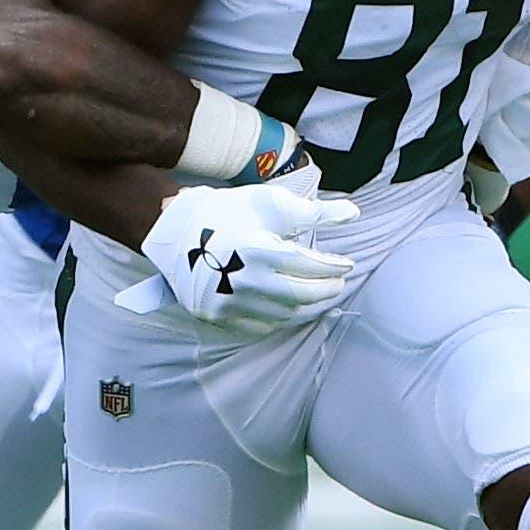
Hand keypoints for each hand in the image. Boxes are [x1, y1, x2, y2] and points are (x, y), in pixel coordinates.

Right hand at [117, 163, 358, 334]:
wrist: (175, 228)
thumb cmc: (228, 211)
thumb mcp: (272, 204)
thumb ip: (315, 212)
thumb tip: (353, 213)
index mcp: (258, 250)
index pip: (308, 266)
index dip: (333, 267)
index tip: (347, 264)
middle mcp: (244, 282)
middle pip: (300, 296)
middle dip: (326, 290)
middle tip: (339, 282)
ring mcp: (229, 303)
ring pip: (283, 315)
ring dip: (307, 306)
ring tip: (319, 294)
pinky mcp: (218, 316)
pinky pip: (260, 326)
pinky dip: (281, 318)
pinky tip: (292, 307)